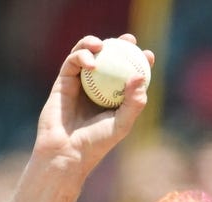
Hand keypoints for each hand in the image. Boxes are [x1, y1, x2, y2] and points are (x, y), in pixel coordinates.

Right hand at [33, 35, 153, 176]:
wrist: (66, 151)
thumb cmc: (96, 143)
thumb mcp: (122, 124)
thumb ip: (134, 103)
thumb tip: (140, 76)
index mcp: (115, 97)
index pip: (129, 74)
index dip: (139, 62)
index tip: (149, 55)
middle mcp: (98, 87)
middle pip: (110, 59)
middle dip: (120, 45)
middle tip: (129, 40)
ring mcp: (80, 83)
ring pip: (89, 55)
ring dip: (95, 44)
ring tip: (103, 46)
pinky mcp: (63, 81)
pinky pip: (73, 62)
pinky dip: (81, 56)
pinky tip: (91, 61)